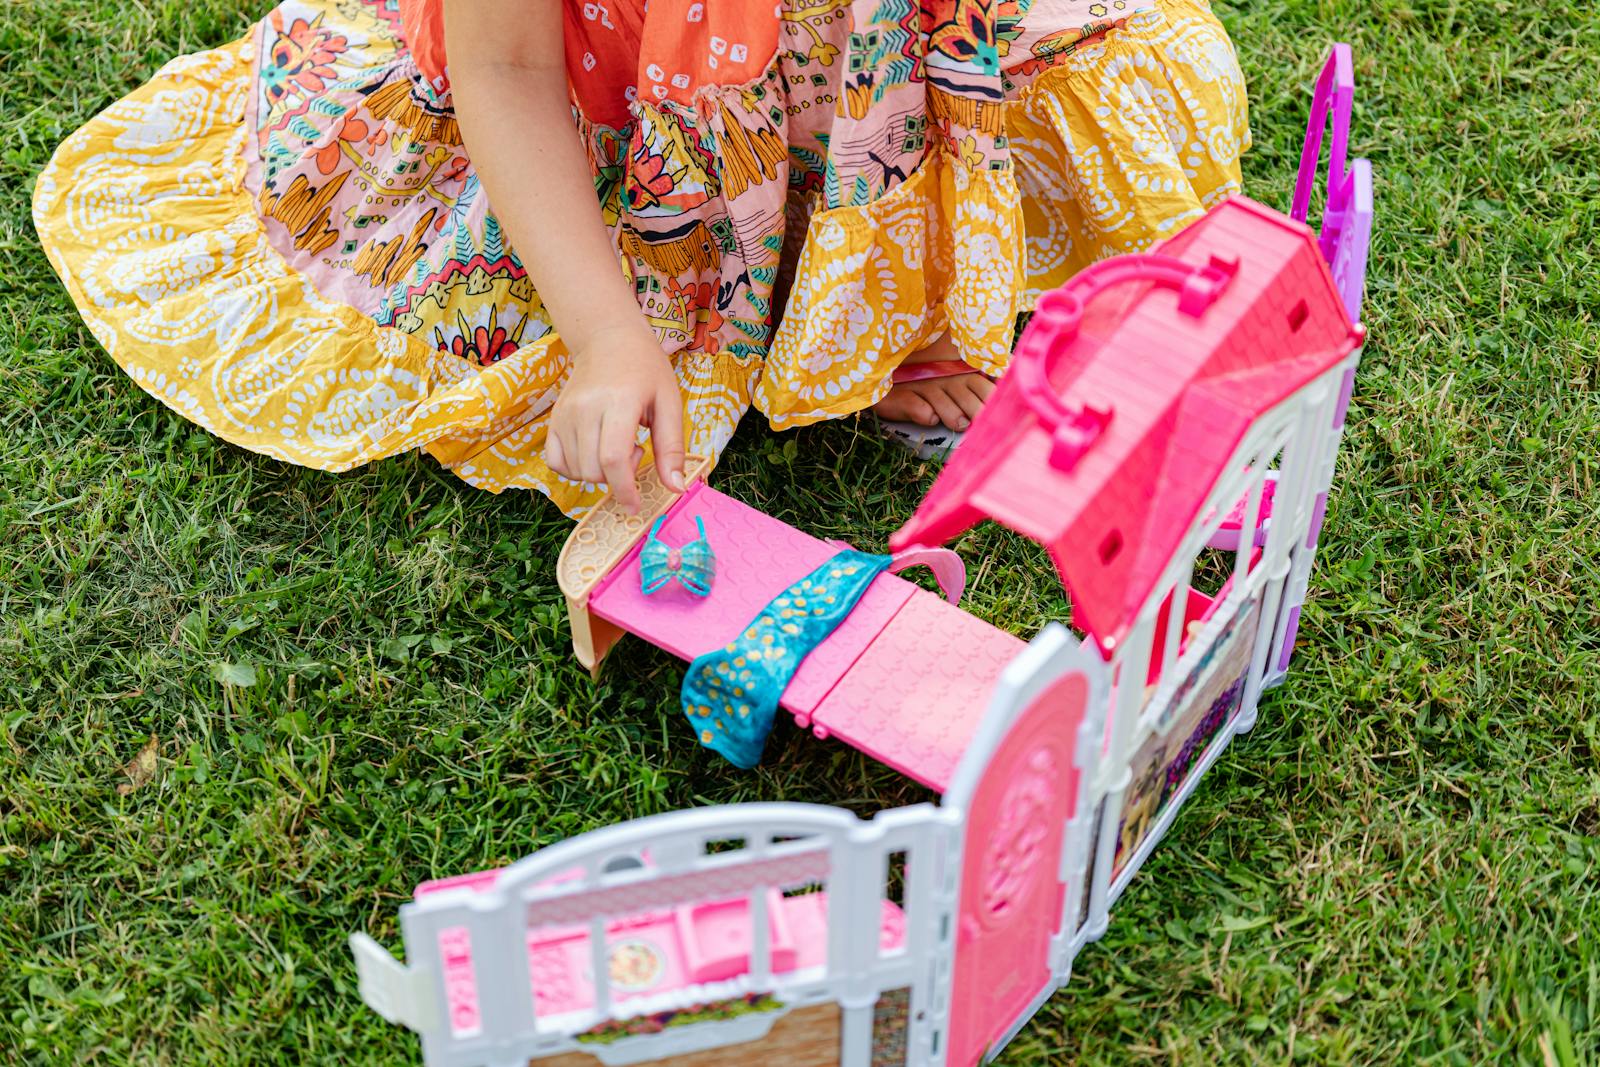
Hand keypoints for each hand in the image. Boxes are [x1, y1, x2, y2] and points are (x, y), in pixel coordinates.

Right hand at [545, 324, 685, 512]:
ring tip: (616, 445)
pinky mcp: (554, 419)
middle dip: (617, 478)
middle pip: (593, 470)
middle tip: (635, 450)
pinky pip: (556, 462)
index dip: (624, 490)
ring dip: (600, 473)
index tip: (635, 506)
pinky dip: (575, 469)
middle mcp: (585, 409)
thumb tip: (676, 488)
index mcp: (619, 402)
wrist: (608, 339)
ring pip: (576, 470)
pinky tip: (594, 453)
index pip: (612, 459)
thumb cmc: (645, 369)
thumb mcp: (669, 402)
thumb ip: (672, 447)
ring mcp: (565, 414)